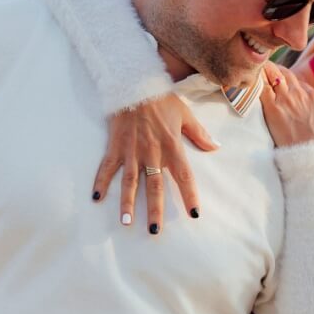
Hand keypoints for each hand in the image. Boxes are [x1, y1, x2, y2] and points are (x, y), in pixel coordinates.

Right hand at [91, 93, 218, 233]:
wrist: (134, 82)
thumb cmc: (161, 98)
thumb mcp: (185, 114)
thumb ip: (199, 134)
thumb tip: (216, 147)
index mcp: (172, 146)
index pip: (184, 176)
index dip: (189, 196)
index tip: (194, 214)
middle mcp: (152, 152)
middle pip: (154, 186)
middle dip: (155, 210)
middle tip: (154, 230)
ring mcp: (131, 151)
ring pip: (130, 182)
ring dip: (127, 203)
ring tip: (126, 222)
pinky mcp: (115, 146)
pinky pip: (107, 167)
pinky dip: (101, 182)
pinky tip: (97, 198)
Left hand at [259, 63, 313, 147]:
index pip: (299, 84)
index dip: (291, 83)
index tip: (284, 83)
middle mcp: (299, 94)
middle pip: (285, 76)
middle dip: (277, 70)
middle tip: (268, 68)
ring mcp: (285, 100)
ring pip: (273, 77)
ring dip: (266, 71)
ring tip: (259, 68)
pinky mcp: (272, 109)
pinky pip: (263, 89)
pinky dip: (258, 82)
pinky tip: (252, 79)